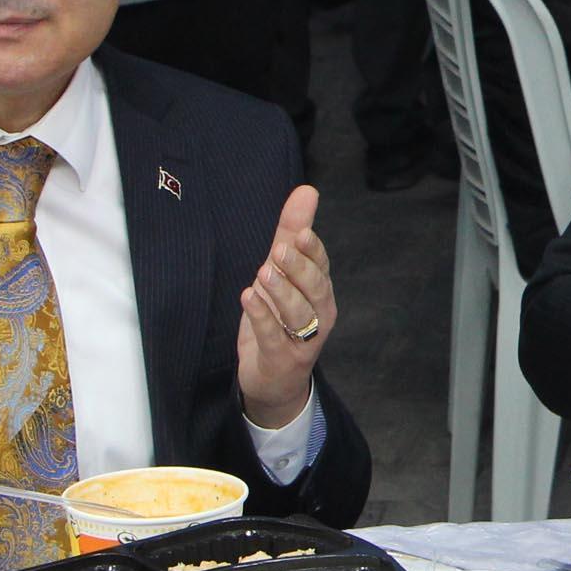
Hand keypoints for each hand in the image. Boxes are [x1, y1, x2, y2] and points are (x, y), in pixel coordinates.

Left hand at [236, 185, 333, 425]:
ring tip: (262, 275)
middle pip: (315, 289)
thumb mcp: (282, 273)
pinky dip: (261, 317)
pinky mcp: (282, 359)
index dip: (312, 251)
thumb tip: (306, 190)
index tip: (300, 234)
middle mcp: (319, 315)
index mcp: (320, 291)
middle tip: (279, 251)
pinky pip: (273, 337)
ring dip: (280, 293)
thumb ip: (292, 232)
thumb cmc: (279, 319)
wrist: (274, 380)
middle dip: (298, 269)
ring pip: (297, 313)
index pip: (322, 266)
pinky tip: (248, 299)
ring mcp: (303, 340)